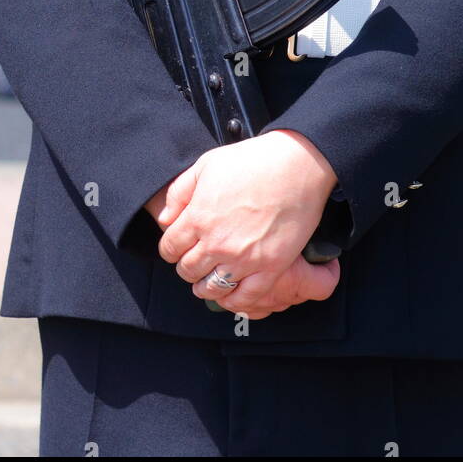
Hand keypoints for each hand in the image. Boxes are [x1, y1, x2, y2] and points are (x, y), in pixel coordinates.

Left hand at [156, 130, 338, 308]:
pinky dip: (234, 301)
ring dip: (206, 285)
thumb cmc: (254, 160)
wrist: (298, 164)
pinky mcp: (270, 268)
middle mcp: (217, 243)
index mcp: (198, 217)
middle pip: (188, 271)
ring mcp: (244, 259)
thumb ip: (179, 193)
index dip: (171, 248)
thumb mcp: (206, 165)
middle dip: (188, 266)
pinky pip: (244, 298)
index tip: (179, 247)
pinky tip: (233, 292)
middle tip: (196, 260)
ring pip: (212, 289)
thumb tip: (164, 219)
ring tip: (211, 278)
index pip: (169, 249)